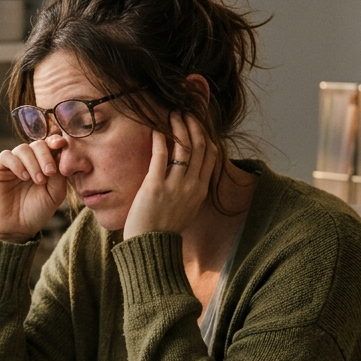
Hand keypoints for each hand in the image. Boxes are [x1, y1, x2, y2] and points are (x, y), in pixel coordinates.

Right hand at [0, 135, 70, 242]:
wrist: (17, 228)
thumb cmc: (37, 211)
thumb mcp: (55, 195)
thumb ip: (60, 175)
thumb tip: (61, 153)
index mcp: (44, 163)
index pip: (50, 145)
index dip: (56, 141)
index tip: (62, 145)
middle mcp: (29, 160)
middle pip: (38, 144)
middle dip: (46, 155)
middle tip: (50, 172)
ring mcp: (13, 163)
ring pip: (23, 149)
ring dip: (33, 163)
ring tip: (38, 181)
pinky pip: (6, 156)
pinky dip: (17, 163)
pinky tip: (24, 177)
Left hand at [123, 113, 218, 239]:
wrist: (151, 248)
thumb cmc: (164, 230)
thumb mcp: (187, 209)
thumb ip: (190, 191)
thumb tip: (190, 177)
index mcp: (200, 190)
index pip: (210, 155)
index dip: (204, 135)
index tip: (196, 123)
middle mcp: (192, 186)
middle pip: (199, 146)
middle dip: (193, 125)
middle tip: (184, 112)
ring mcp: (175, 186)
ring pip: (183, 147)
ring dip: (178, 127)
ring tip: (172, 114)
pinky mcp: (155, 186)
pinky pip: (160, 156)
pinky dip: (160, 139)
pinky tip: (156, 128)